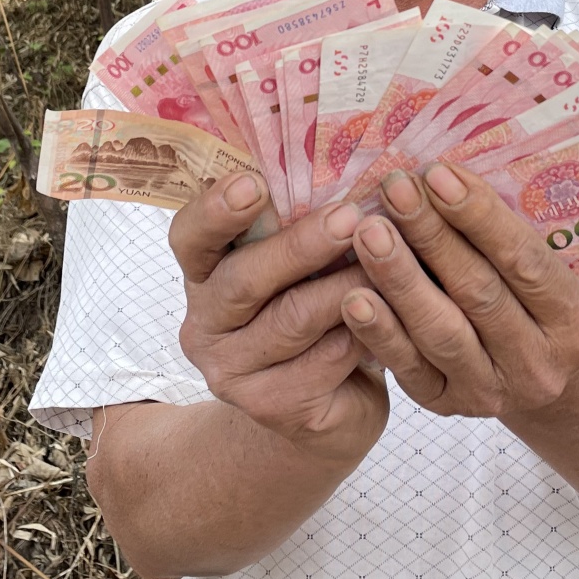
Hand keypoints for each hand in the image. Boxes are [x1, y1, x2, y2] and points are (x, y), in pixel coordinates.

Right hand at [170, 173, 387, 460]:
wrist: (328, 404)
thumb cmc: (316, 308)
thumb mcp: (299, 266)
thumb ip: (296, 228)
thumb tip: (344, 170)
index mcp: (203, 274)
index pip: (189, 237)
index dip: (215, 211)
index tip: (252, 184)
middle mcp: (204, 324)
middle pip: (243, 279)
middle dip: (300, 245)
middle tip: (350, 217)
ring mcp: (230, 372)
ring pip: (291, 320)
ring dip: (345, 286)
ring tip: (388, 260)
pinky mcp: (268, 408)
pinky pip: (321, 363)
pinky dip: (360, 334)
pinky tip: (387, 318)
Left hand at [338, 161, 578, 417]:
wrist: (534, 377)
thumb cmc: (529, 298)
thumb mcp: (541, 268)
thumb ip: (501, 232)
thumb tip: (440, 173)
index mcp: (575, 320)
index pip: (525, 261)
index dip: (479, 216)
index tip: (437, 173)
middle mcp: (540, 363)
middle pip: (478, 292)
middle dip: (432, 235)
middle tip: (394, 189)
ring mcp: (492, 391)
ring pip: (440, 331)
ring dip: (400, 278)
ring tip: (368, 233)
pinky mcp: (447, 405)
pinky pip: (409, 368)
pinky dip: (379, 332)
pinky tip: (352, 297)